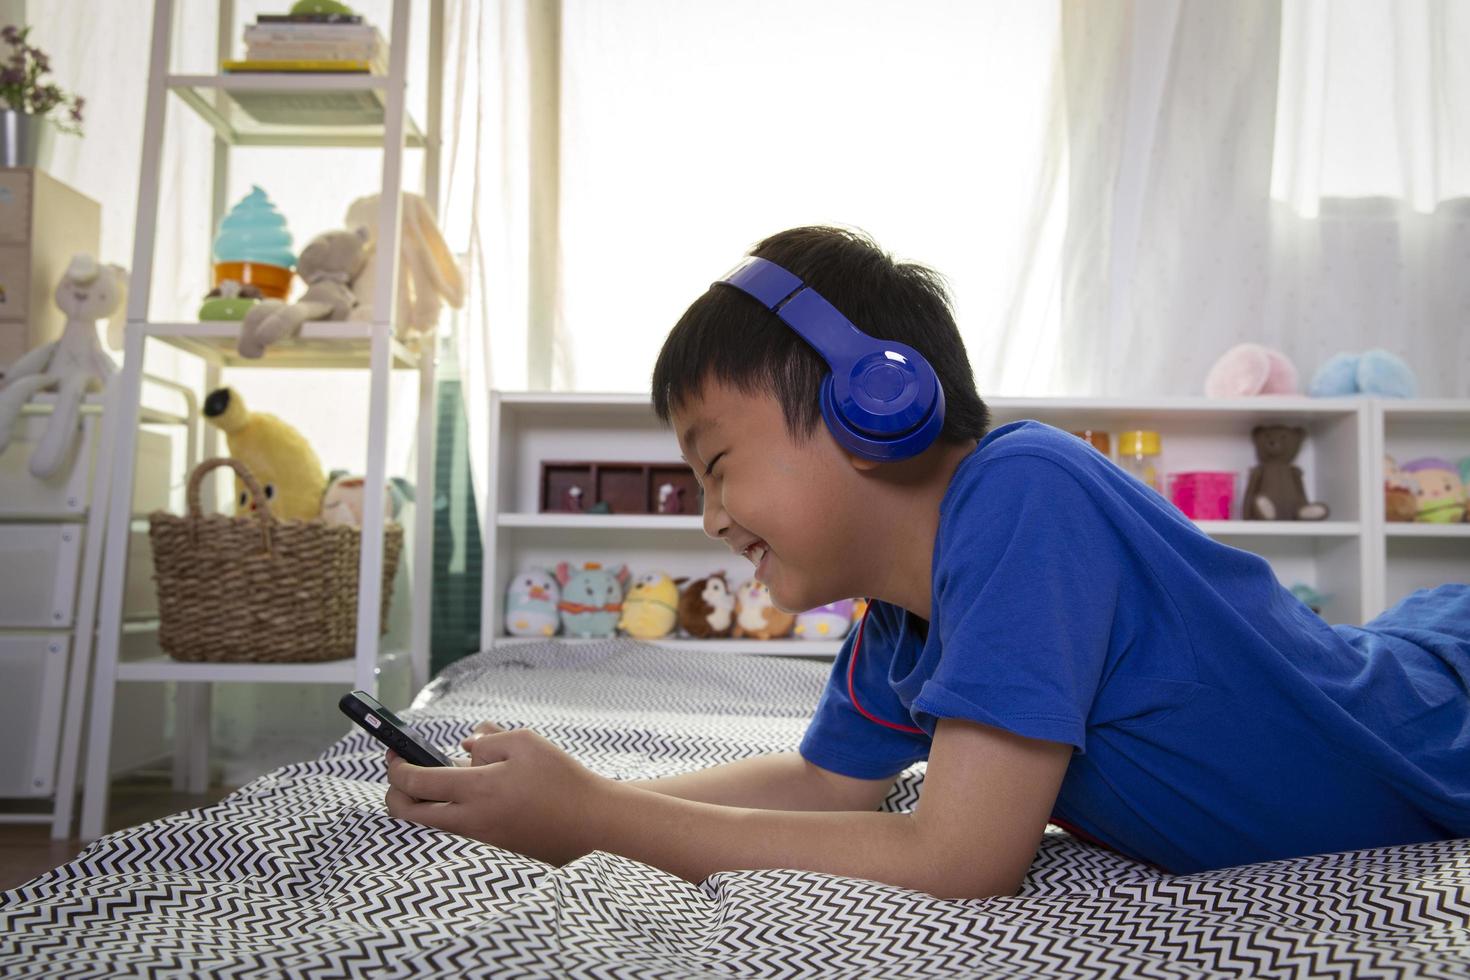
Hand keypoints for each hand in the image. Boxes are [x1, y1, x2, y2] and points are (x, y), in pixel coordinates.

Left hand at [384, 721, 603, 865]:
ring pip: (433, 819)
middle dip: (393, 792)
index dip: (395, 765)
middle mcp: (471, 818)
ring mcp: (481, 834)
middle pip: (408, 813)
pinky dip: (454, 804)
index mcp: (476, 790)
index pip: (415, 782)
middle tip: (400, 769)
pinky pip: (460, 822)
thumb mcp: (524, 742)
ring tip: (448, 768)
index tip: (392, 750)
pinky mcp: (495, 842)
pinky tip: (475, 783)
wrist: (592, 821)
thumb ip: (487, 740)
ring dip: (427, 797)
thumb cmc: (561, 776)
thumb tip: (464, 749)